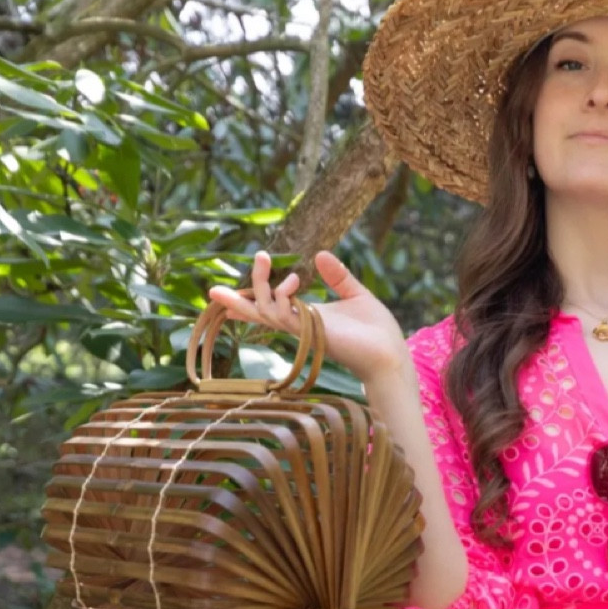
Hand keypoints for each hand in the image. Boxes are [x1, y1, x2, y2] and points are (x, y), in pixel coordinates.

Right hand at [207, 249, 409, 390]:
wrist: (390, 354)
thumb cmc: (377, 331)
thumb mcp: (356, 294)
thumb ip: (338, 276)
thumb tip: (320, 254)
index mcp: (309, 316)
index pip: (272, 306)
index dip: (251, 298)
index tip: (230, 291)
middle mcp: (301, 325)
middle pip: (260, 312)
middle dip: (239, 299)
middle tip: (217, 285)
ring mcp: (304, 331)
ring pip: (267, 312)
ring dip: (260, 286)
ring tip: (262, 257)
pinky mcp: (311, 334)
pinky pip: (284, 317)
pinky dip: (280, 299)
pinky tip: (287, 283)